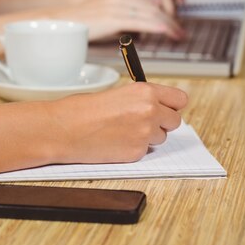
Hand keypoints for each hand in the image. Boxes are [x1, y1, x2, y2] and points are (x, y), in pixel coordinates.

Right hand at [47, 82, 187, 163]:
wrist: (65, 129)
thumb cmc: (83, 109)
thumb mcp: (119, 94)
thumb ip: (142, 100)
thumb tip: (157, 109)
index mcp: (146, 92)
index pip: (180, 100)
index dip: (171, 105)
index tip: (165, 108)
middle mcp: (150, 112)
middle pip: (175, 121)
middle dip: (162, 122)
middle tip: (143, 122)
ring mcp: (145, 134)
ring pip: (161, 138)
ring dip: (148, 136)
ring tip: (123, 131)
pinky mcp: (137, 153)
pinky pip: (145, 151)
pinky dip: (134, 148)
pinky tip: (116, 142)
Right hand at [56, 0, 186, 39]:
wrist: (63, 19)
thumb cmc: (86, 19)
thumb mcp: (110, 11)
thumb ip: (128, 14)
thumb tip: (144, 27)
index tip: (180, 9)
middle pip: (155, 4)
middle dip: (172, 18)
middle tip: (181, 30)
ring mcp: (117, 5)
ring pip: (150, 13)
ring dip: (168, 25)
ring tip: (177, 35)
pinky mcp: (112, 17)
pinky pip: (139, 21)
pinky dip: (155, 26)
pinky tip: (164, 31)